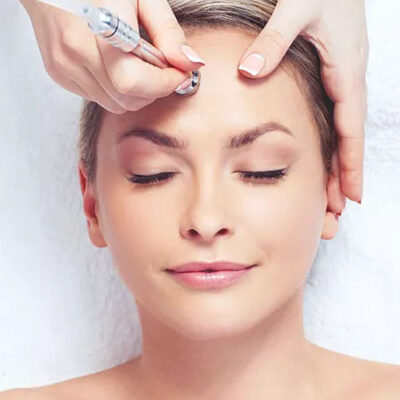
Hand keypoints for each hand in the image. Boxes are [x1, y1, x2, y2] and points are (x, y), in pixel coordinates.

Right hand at [19, 0, 205, 112]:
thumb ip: (168, 33)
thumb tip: (191, 64)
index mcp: (100, 27)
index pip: (133, 81)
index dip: (163, 84)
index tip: (179, 74)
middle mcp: (76, 50)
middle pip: (127, 99)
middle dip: (153, 90)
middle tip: (161, 68)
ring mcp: (64, 64)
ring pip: (114, 104)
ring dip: (136, 93)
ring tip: (138, 64)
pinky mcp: (58, 72)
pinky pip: (98, 98)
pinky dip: (115, 89)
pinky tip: (115, 65)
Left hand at [237, 0, 367, 204]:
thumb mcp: (299, 7)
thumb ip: (275, 38)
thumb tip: (249, 70)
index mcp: (346, 75)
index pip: (349, 131)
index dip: (350, 167)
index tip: (349, 198)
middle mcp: (347, 83)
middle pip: (347, 142)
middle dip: (343, 178)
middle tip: (336, 213)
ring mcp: (341, 82)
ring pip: (341, 134)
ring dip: (338, 167)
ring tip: (331, 197)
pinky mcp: (332, 76)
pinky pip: (334, 119)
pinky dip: (331, 144)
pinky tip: (323, 158)